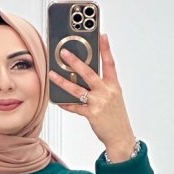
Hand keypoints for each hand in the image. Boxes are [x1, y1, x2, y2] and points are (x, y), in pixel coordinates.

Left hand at [48, 33, 135, 157]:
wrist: (121, 137)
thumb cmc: (116, 117)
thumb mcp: (114, 98)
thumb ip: (102, 86)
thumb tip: (86, 76)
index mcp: (114, 86)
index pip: (110, 63)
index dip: (106, 49)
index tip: (102, 36)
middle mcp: (106, 92)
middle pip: (89, 73)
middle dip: (75, 61)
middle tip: (64, 53)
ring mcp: (98, 103)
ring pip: (77, 89)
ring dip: (62, 81)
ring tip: (52, 74)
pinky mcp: (91, 114)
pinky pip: (75, 107)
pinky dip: (66, 104)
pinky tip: (58, 100)